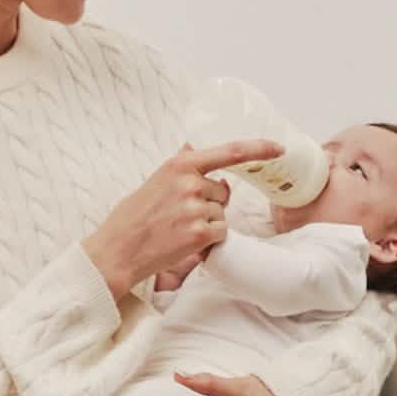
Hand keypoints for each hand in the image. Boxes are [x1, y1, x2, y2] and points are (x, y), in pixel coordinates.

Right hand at [83, 140, 280, 301]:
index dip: (259, 148)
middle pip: (223, 192)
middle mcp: (190, 183)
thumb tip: (195, 145)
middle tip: (179, 215)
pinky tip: (184, 241)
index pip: (230, 151)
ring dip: (207, 224)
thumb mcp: (155, 179)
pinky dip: (208, 240)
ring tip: (177, 228)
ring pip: (221, 214)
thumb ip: (180, 165)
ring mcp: (196, 208)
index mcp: (180, 164)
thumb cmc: (133, 216)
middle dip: (209, 204)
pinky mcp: (200, 234)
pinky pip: (220, 233)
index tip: (278, 147)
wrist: (118, 249)